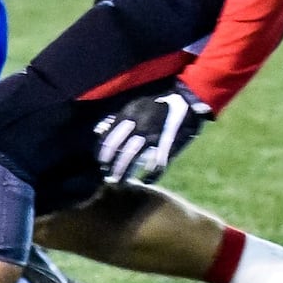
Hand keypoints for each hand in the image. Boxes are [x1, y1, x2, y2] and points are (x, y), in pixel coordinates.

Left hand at [93, 82, 211, 184]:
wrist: (183, 100)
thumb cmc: (154, 104)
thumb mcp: (133, 106)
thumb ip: (118, 120)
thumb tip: (98, 131)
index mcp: (129, 116)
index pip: (111, 138)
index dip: (104, 153)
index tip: (101, 161)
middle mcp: (139, 126)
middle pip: (122, 151)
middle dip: (114, 166)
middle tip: (109, 176)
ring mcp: (154, 136)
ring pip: (135, 157)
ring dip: (126, 171)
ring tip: (120, 181)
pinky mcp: (168, 144)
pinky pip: (158, 162)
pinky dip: (152, 175)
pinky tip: (146, 181)